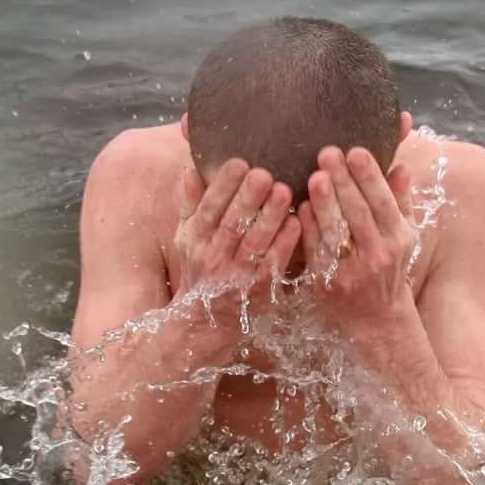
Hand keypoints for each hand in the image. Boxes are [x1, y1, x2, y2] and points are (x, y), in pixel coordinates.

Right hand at [173, 158, 300, 310]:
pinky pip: (272, 265)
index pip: (208, 208)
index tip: (239, 162)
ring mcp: (236, 275)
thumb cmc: (199, 269)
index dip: (223, 186)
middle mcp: (213, 257)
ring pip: (254, 243)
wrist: (204, 322)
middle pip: (232, 224)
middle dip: (248, 198)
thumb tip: (192, 170)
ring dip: (270, 218)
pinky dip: (284, 244)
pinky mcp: (259, 290)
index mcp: (195, 239)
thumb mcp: (187, 237)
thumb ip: (191, 204)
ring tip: (284, 192)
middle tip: (264, 174)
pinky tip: (297, 223)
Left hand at [297, 146, 419, 329]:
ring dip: (324, 202)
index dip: (370, 177)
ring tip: (316, 176)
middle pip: (358, 213)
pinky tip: (301, 205)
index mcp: (399, 238)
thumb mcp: (404, 234)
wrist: (375, 318)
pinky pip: (315, 249)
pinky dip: (308, 226)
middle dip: (343, 182)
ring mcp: (350, 270)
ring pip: (336, 231)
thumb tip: (401, 165)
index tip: (356, 151)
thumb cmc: (390, 265)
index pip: (384, 202)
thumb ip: (401, 200)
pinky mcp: (326, 281)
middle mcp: (378, 254)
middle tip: (328, 152)